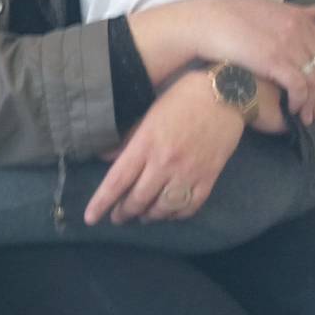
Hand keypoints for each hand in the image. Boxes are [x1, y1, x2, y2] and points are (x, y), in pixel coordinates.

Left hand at [86, 73, 248, 225]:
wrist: (224, 96)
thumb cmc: (181, 100)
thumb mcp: (147, 115)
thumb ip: (127, 140)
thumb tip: (105, 158)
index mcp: (145, 144)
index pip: (117, 181)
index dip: (102, 202)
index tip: (90, 218)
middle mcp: (164, 163)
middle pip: (138, 199)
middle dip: (123, 213)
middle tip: (117, 217)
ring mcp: (188, 173)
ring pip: (162, 208)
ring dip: (148, 216)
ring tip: (141, 216)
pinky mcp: (208, 179)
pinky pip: (189, 208)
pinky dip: (175, 215)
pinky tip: (168, 213)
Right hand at [169, 0, 314, 123]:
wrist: (207, 22)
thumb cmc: (230, 15)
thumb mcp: (267, 8)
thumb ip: (294, 12)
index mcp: (298, 18)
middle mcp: (298, 31)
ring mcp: (288, 46)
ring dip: (314, 102)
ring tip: (308, 116)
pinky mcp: (275, 62)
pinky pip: (299, 87)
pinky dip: (301, 101)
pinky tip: (294, 110)